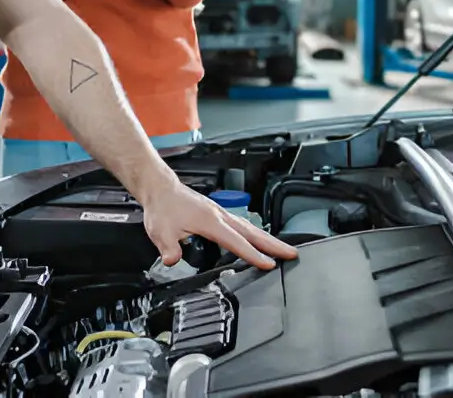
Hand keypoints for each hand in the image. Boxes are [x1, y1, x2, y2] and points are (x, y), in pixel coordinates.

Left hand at [140, 177, 297, 270]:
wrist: (159, 188)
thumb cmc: (162, 207)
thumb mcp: (160, 231)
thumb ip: (168, 248)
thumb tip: (173, 260)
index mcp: (210, 221)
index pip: (237, 242)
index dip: (253, 255)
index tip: (269, 264)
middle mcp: (219, 215)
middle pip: (252, 232)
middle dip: (273, 244)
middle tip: (292, 254)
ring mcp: (219, 213)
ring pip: (249, 227)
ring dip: (267, 238)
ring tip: (282, 249)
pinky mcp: (216, 213)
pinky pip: (241, 224)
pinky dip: (254, 233)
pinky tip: (257, 239)